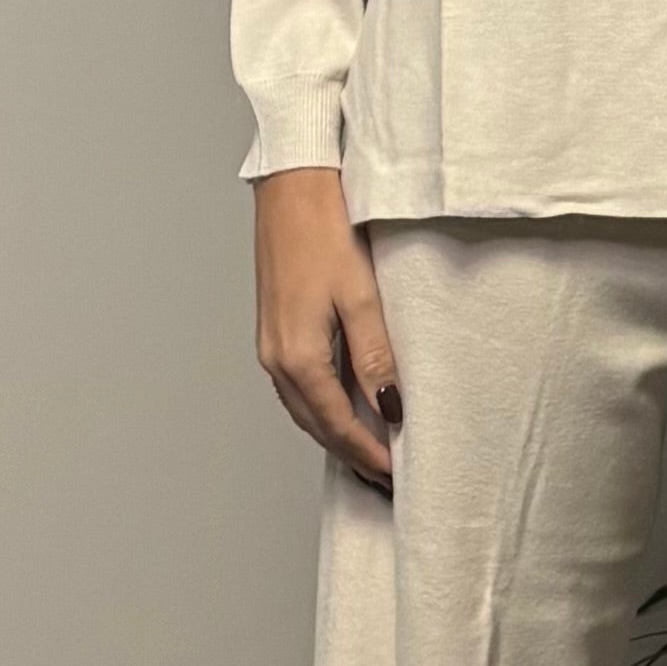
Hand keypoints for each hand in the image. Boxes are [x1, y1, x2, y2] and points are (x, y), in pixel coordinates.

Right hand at [253, 169, 400, 492]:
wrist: (292, 187)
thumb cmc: (323, 231)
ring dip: (335, 434)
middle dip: (351, 454)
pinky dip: (322, 408)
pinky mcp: (274, 330)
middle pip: (317, 426)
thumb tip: (391, 409)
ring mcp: (270, 346)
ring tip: (370, 453)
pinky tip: (344, 408)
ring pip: (305, 409)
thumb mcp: (361, 297)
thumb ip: (376, 358)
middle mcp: (275, 359)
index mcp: (297, 357)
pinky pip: (298, 387)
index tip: (396, 475)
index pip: (338, 424)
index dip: (368, 454)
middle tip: (386, 478)